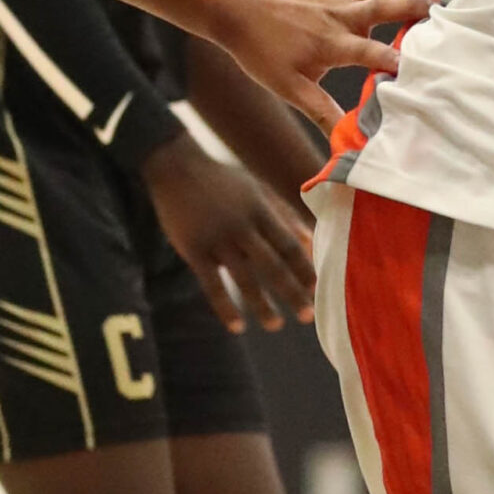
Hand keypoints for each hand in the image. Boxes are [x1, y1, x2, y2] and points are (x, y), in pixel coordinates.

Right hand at [142, 136, 313, 332]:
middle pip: (271, 264)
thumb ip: (283, 214)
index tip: (318, 288)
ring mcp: (216, 238)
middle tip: (308, 316)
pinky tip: (237, 327)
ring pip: (243, 278)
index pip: (288, 244)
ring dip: (261, 305)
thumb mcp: (256, 190)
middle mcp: (240, 225)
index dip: (304, 267)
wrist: (175, 166)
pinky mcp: (192, 249)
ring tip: (276, 325)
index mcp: (259, 209)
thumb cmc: (222, 180)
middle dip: (291, 291)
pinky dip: (225, 307)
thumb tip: (311, 239)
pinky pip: (211, 285)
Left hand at [209, 0, 432, 126]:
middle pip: (388, 9)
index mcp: (332, 44)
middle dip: (420, 11)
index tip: (424, 69)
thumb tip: (346, 144)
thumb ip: (321, 112)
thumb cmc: (261, 51)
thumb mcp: (289, 88)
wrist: (237, 6)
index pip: (372, 54)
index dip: (397, 60)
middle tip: (453, 16)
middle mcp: (342, 15)